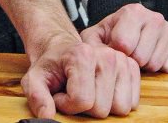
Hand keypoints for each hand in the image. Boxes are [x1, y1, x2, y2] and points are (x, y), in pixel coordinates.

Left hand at [22, 31, 139, 118]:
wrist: (64, 50)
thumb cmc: (51, 66)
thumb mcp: (35, 78)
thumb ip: (36, 96)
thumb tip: (47, 116)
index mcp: (82, 54)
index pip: (82, 100)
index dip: (67, 105)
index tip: (60, 94)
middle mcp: (106, 55)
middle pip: (101, 108)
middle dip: (84, 108)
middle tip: (73, 91)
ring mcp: (122, 61)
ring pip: (120, 108)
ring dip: (101, 106)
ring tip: (87, 91)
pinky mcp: (132, 69)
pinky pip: (131, 103)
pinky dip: (115, 103)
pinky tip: (101, 90)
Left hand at [80, 2, 167, 72]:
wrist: (128, 29)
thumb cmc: (109, 34)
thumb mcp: (95, 36)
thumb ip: (92, 46)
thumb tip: (97, 59)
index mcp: (133, 11)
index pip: (124, 44)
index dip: (116, 51)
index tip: (114, 47)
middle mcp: (154, 17)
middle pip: (141, 56)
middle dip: (131, 60)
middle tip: (128, 53)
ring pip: (156, 63)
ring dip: (144, 65)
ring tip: (138, 54)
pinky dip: (159, 67)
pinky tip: (151, 55)